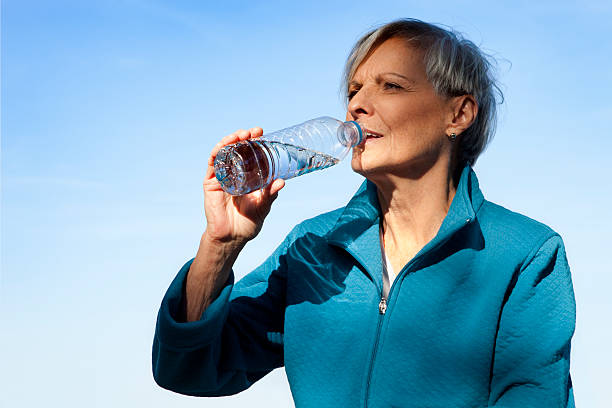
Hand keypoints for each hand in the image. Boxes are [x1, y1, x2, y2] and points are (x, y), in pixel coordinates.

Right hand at [202, 127, 284, 245]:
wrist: (231, 238)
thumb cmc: (249, 223)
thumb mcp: (263, 207)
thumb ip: (270, 195)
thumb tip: (282, 182)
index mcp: (248, 176)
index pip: (251, 154)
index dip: (255, 142)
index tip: (262, 133)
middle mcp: (234, 173)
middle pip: (237, 149)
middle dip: (244, 137)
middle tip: (254, 132)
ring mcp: (222, 177)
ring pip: (224, 153)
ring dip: (230, 141)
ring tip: (239, 135)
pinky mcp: (210, 183)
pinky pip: (212, 164)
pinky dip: (217, 153)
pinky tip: (223, 146)